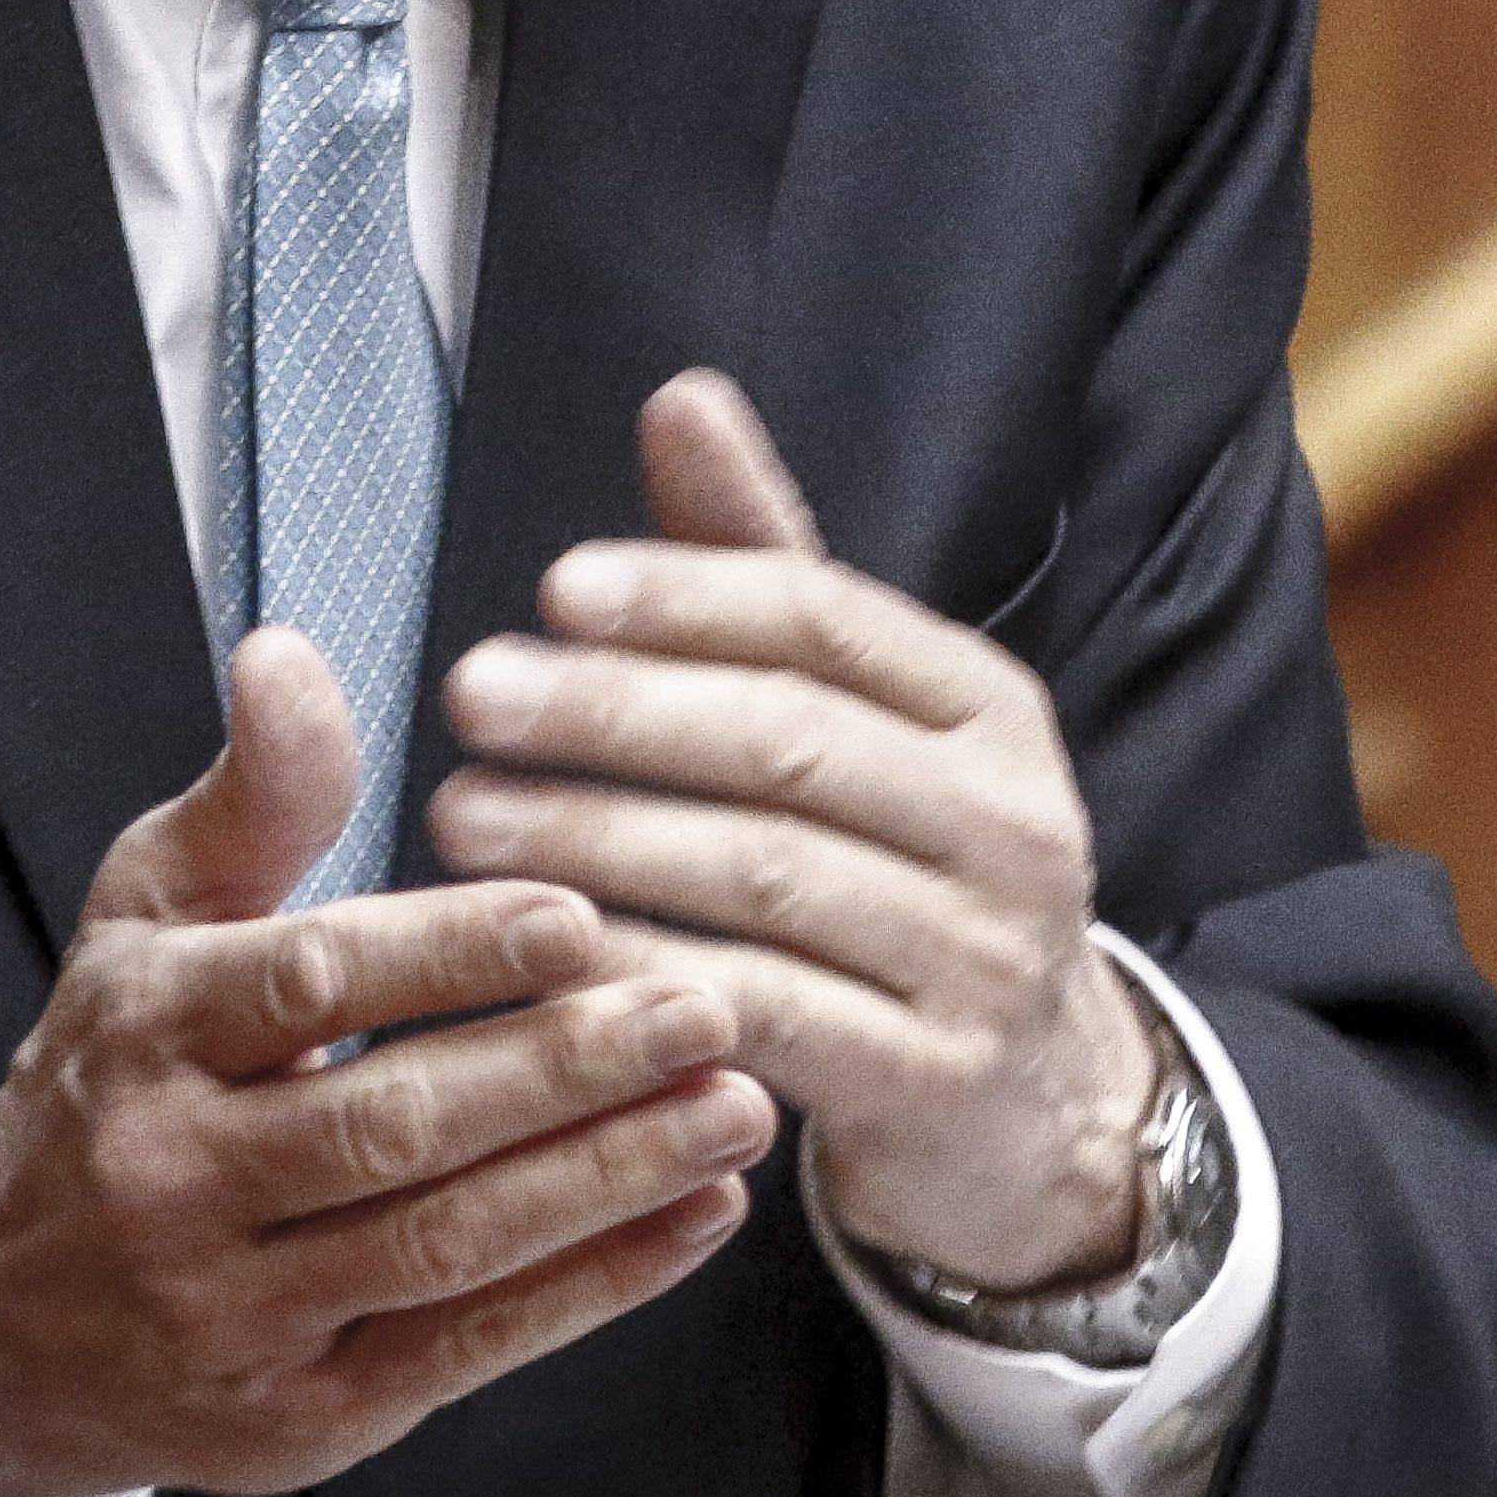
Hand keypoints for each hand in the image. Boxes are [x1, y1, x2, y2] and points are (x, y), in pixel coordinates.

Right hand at [0, 627, 773, 1496]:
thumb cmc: (113, 1080)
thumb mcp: (146, 919)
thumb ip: (248, 796)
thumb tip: (289, 656)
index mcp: (142, 1031)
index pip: (306, 983)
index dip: (447, 952)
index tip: (579, 914)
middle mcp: (174, 1179)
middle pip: (391, 1126)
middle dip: (565, 1069)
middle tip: (709, 1005)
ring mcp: (235, 1314)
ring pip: (443, 1244)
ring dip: (607, 1177)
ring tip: (737, 1105)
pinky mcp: (302, 1418)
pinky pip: (464, 1348)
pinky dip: (596, 1285)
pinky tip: (698, 1215)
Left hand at [431, 370, 1161, 1294]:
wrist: (1032, 1101)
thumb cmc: (904, 873)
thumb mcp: (861, 721)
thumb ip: (759, 568)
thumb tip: (681, 395)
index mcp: (992, 707)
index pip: (825, 620)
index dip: (684, 597)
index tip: (550, 590)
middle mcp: (1013, 822)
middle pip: (789, 743)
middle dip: (618, 714)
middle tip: (471, 692)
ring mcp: (985, 959)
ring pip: (769, 879)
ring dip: (602, 842)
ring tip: (464, 817)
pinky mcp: (937, 1081)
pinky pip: (771, 1014)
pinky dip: (648, 975)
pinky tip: (543, 954)